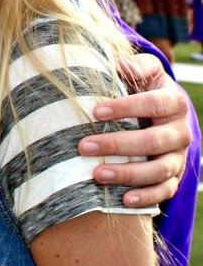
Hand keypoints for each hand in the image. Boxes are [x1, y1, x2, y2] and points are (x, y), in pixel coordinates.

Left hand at [79, 55, 192, 206]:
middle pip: (153, 141)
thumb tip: (121, 64)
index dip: (126, 107)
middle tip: (83, 146)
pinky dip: (147, 197)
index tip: (96, 111)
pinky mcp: (175, 177)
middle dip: (117, 144)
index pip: (153, 104)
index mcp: (174, 102)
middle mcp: (181, 131)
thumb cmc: (146, 88)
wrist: (164, 114)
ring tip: (97, 174)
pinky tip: (124, 200)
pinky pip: (165, 191)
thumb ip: (136, 66)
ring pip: (160, 170)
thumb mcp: (146, 72)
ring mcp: (179, 157)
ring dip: (128, 174)